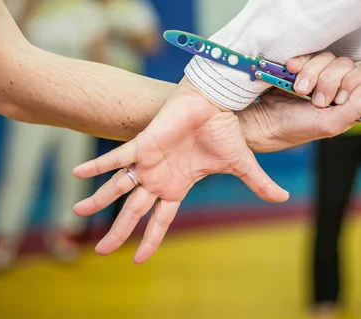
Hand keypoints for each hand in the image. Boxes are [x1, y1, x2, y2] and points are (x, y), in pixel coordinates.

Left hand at [73, 52, 360, 263]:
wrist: (215, 102)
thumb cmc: (223, 130)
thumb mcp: (239, 164)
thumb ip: (256, 184)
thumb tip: (284, 199)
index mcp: (178, 186)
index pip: (161, 221)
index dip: (150, 240)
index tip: (138, 259)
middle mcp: (159, 178)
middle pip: (133, 212)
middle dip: (118, 233)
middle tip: (101, 252)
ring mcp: (147, 163)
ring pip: (117, 188)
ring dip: (97, 200)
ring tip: (76, 212)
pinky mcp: (141, 145)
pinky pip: (114, 157)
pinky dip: (96, 165)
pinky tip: (77, 173)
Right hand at [240, 52, 360, 150]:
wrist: (264, 120)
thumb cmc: (297, 127)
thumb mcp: (330, 124)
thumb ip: (357, 107)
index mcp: (350, 99)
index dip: (352, 83)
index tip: (337, 100)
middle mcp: (338, 83)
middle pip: (347, 64)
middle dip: (329, 81)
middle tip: (316, 100)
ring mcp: (320, 72)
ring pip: (328, 57)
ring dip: (312, 74)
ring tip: (299, 90)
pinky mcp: (302, 64)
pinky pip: (308, 53)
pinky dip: (300, 62)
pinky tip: (291, 71)